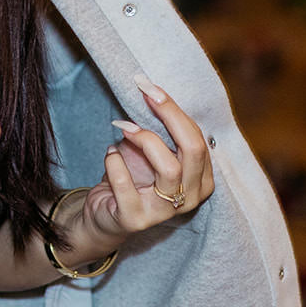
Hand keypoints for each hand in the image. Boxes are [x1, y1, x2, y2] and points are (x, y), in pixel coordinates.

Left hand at [80, 74, 214, 241]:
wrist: (104, 213)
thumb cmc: (132, 177)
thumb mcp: (150, 152)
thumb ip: (159, 130)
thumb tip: (151, 91)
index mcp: (201, 179)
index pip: (197, 138)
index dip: (174, 109)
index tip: (150, 87)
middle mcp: (191, 198)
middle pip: (194, 150)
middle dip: (169, 116)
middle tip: (144, 95)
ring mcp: (165, 212)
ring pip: (169, 169)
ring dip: (144, 140)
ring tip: (124, 128)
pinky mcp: (135, 219)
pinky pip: (126, 185)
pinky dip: (114, 162)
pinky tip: (110, 154)